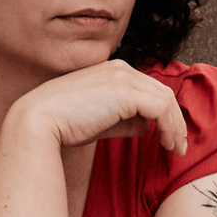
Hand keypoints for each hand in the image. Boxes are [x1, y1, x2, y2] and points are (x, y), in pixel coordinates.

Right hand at [14, 60, 189, 162]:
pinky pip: (161, 108)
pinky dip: (170, 127)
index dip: (164, 112)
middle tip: (179, 145)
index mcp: (111, 70)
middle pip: (162, 92)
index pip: (148, 88)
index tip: (168, 136)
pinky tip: (167, 144)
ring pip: (166, 99)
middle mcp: (119, 68)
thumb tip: (148, 127)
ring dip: (175, 125)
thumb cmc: (62, 124)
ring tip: (175, 148)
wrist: (37, 122)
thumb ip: (125, 120)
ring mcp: (122, 77)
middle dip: (175, 119)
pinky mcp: (125, 92)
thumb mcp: (99, 120)